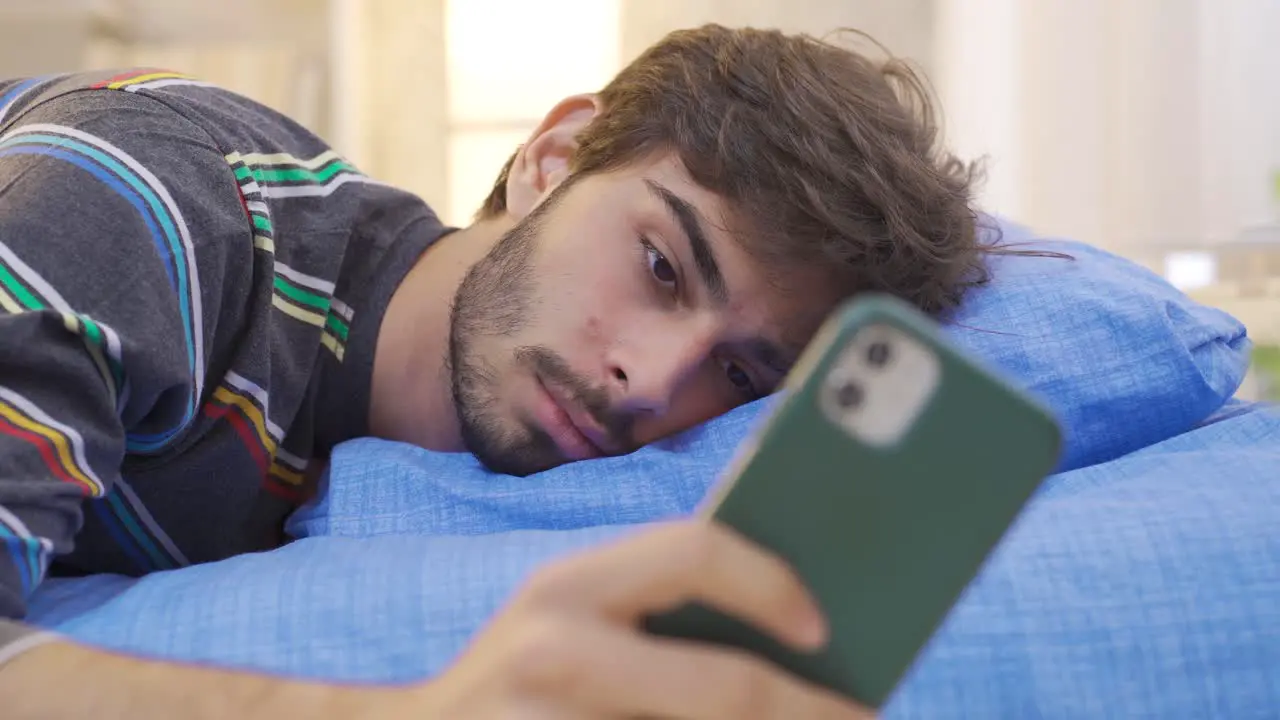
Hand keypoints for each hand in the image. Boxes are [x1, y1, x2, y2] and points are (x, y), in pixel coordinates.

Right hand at [413, 521, 872, 718]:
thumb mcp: (571, 628)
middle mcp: (553, 649)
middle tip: (864, 718)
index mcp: (567, 586)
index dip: (770, 582)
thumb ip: (656, 617)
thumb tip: (801, 634)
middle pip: (725, 688)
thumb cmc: (522, 686)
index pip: (693, 550)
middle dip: (810, 714)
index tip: (824, 626)